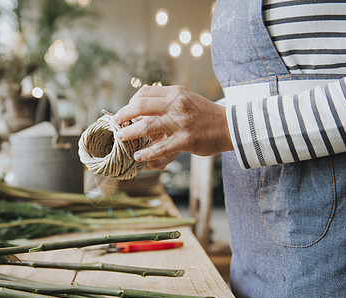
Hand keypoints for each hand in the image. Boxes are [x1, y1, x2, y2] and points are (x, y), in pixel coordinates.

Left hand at [113, 85, 232, 166]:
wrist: (230, 126)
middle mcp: (177, 104)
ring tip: (120, 138)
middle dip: (123, 115)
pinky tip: (139, 156)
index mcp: (176, 92)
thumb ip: (167, 101)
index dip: (130, 102)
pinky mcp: (185, 140)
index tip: (125, 111)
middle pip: (141, 106)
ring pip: (147, 126)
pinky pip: (161, 147)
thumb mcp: (187, 99)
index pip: (145, 92)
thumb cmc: (206, 114)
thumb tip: (144, 108)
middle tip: (115, 123)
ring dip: (130, 133)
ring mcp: (181, 122)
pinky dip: (147, 153)